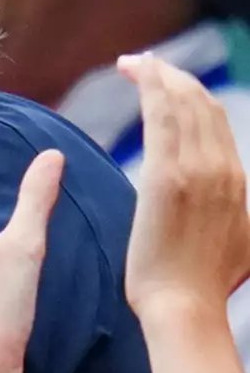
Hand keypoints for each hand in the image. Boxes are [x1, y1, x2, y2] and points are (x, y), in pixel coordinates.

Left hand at [119, 52, 249, 320]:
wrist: (186, 308)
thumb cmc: (204, 288)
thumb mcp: (242, 244)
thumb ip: (237, 217)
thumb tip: (235, 217)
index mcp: (237, 178)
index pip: (215, 120)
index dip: (190, 95)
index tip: (166, 84)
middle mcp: (222, 166)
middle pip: (200, 103)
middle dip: (172, 77)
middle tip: (143, 64)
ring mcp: (197, 170)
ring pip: (181, 103)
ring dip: (157, 75)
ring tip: (134, 63)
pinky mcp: (167, 179)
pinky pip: (161, 117)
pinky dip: (150, 87)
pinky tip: (135, 71)